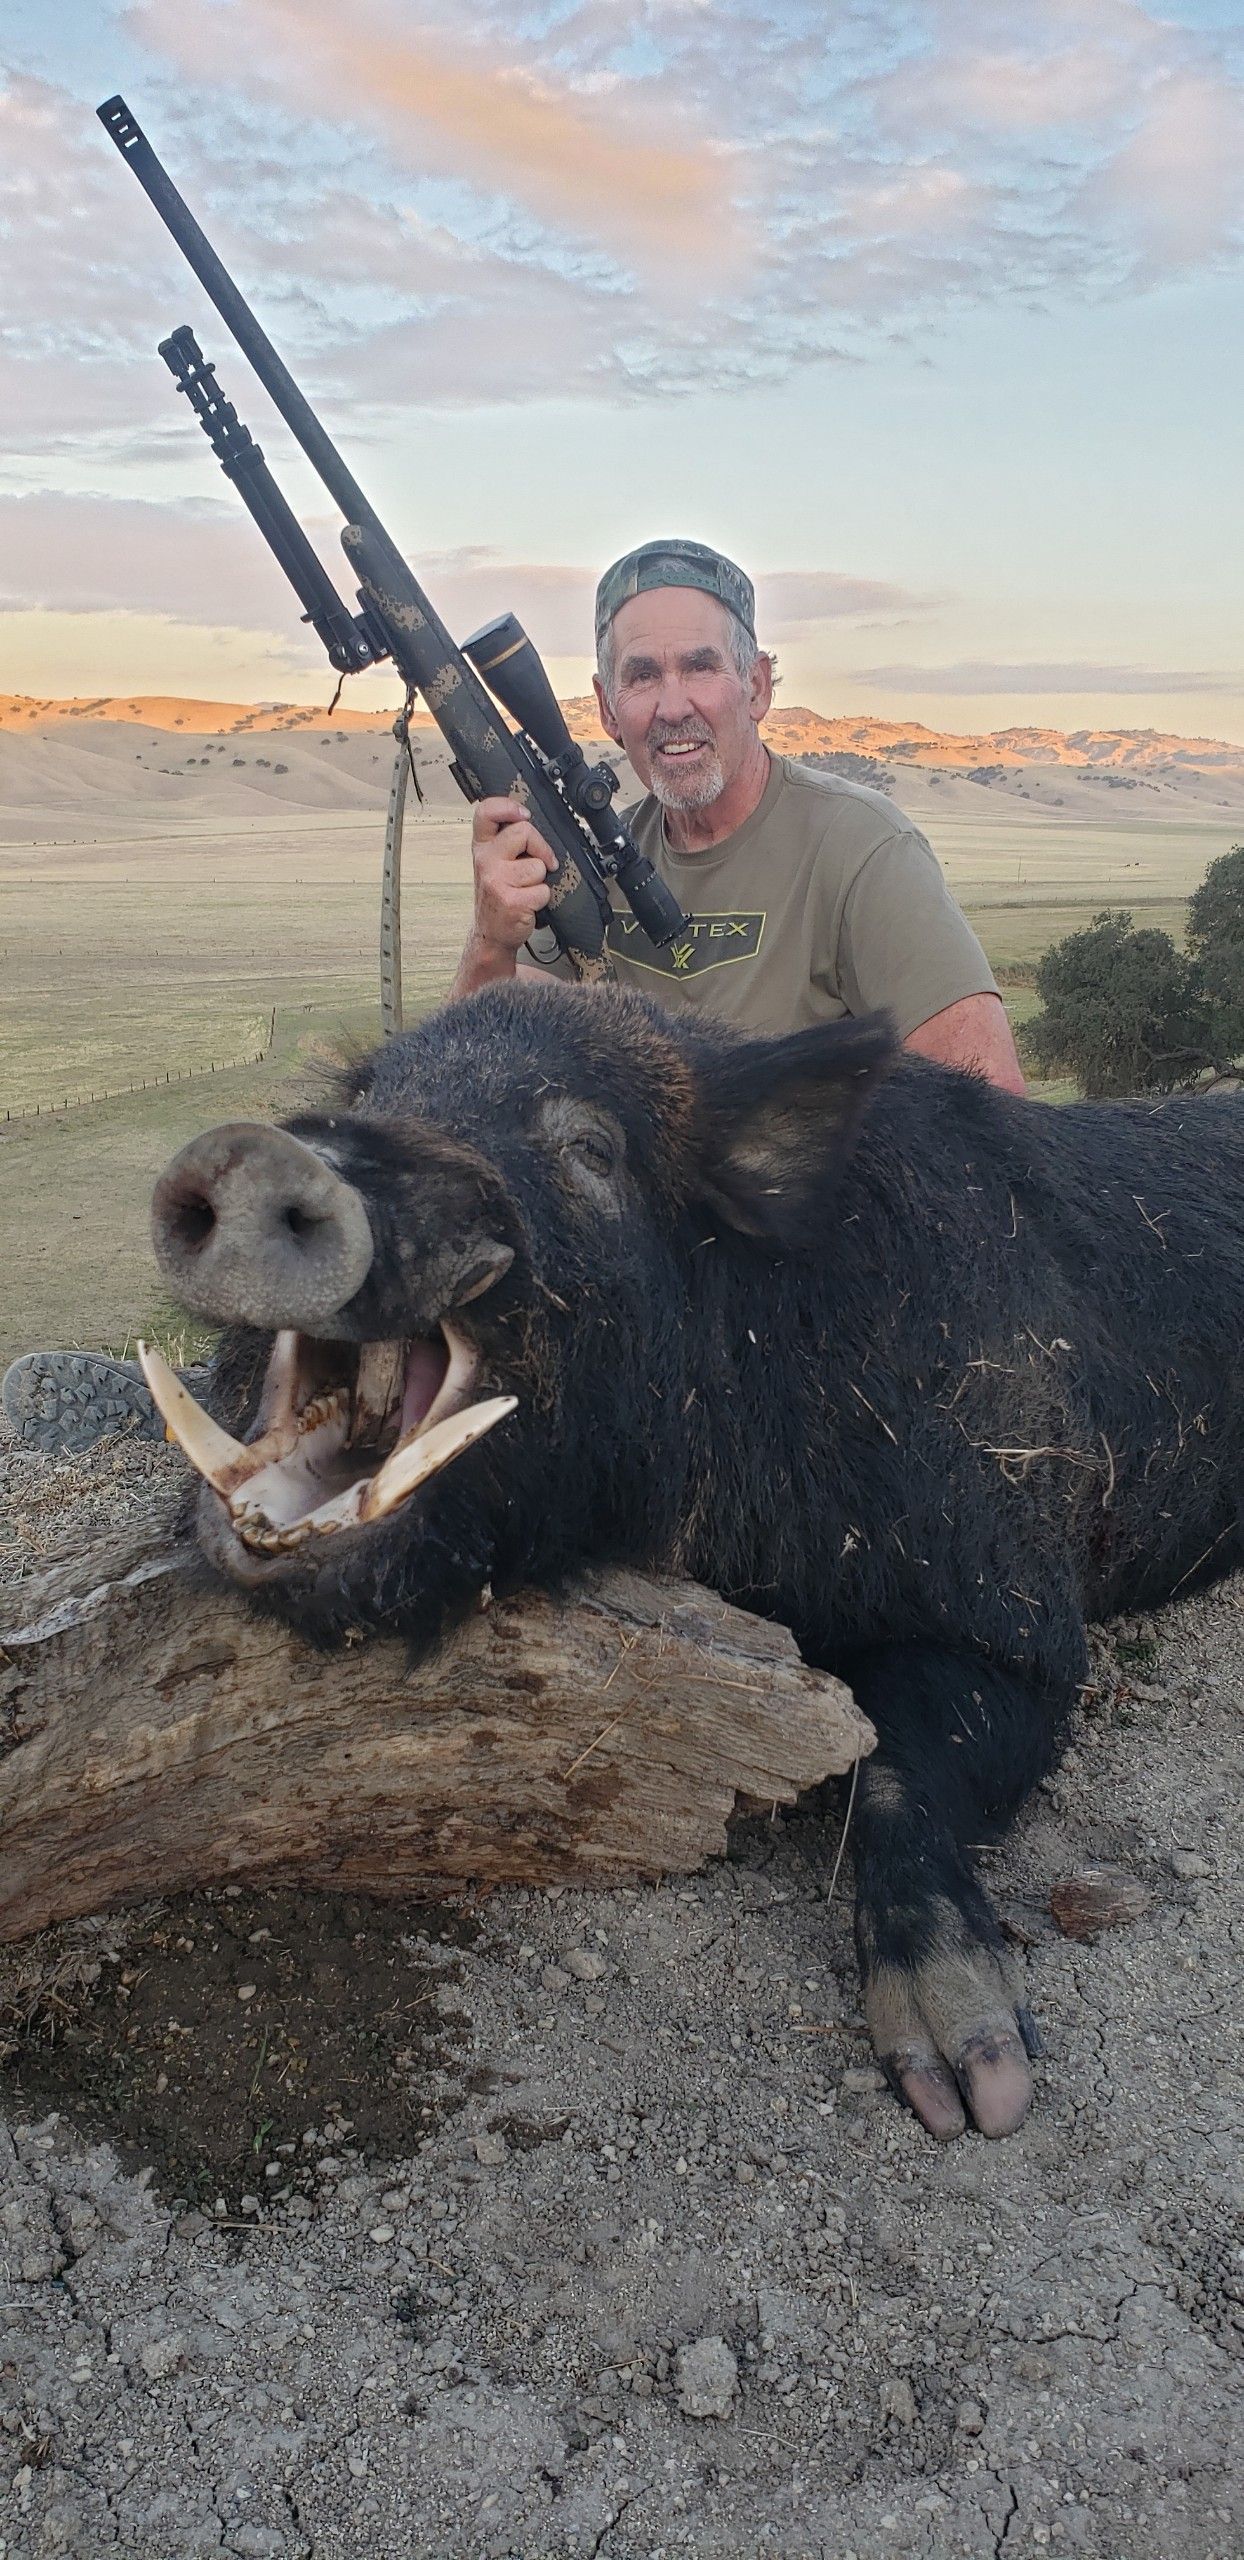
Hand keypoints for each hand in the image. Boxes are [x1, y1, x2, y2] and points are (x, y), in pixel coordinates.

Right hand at [470, 797, 555, 958]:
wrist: (491, 932)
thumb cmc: (498, 894)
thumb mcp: (494, 862)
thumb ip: (507, 841)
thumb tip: (533, 823)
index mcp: (482, 846)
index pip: (486, 812)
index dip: (508, 806)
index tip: (523, 815)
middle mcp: (486, 860)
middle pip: (523, 832)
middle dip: (541, 847)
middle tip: (541, 861)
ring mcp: (496, 880)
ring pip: (538, 865)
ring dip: (541, 879)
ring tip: (527, 888)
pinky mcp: (510, 900)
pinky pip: (542, 890)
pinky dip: (542, 899)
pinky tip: (528, 903)